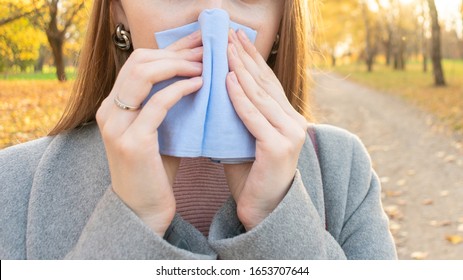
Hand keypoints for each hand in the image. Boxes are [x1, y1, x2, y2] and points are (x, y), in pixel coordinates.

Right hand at [96, 31, 202, 235]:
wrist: (142, 211)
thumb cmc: (154, 172)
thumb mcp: (156, 132)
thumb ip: (163, 107)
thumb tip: (194, 76)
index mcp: (113, 106)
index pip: (138, 63)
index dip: (169, 49)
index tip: (196, 43)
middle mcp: (109, 111)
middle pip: (138, 61)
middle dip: (175, 51)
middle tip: (204, 50)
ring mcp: (117, 126)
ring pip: (143, 74)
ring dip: (177, 65)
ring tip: (203, 65)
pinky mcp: (132, 142)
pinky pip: (158, 104)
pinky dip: (180, 89)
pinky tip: (199, 85)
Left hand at [224, 29, 307, 230]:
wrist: (263, 211)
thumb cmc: (252, 176)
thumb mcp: (247, 139)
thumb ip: (244, 117)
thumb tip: (222, 90)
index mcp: (288, 119)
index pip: (268, 83)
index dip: (253, 60)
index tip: (238, 40)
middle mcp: (294, 122)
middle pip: (266, 84)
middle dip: (246, 58)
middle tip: (230, 35)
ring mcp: (290, 134)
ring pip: (261, 96)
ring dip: (241, 70)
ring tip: (226, 50)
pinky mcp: (279, 147)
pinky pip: (254, 117)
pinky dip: (240, 98)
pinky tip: (229, 80)